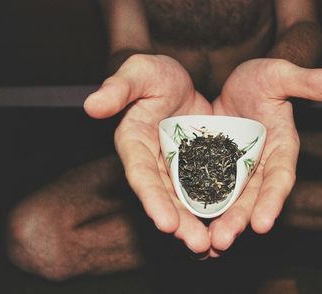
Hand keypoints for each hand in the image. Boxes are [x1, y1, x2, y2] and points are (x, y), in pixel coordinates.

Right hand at [84, 54, 211, 253]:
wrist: (179, 80)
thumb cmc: (155, 75)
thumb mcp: (140, 72)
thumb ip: (118, 88)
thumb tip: (91, 105)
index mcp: (134, 144)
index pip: (141, 175)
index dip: (152, 200)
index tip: (166, 224)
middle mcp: (154, 163)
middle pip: (166, 197)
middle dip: (180, 222)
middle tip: (198, 245)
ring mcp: (177, 168)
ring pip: (186, 200)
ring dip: (198, 223)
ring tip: (215, 246)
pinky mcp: (199, 167)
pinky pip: (207, 189)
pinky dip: (217, 207)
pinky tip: (231, 225)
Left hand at [210, 58, 321, 254]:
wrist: (235, 82)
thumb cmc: (262, 78)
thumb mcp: (281, 75)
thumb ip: (310, 83)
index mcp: (282, 147)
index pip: (281, 176)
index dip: (273, 199)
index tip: (263, 223)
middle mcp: (262, 165)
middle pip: (253, 197)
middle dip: (240, 219)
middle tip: (222, 241)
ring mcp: (239, 170)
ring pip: (231, 200)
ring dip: (220, 221)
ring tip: (206, 243)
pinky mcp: (216, 169)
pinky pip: (209, 190)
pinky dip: (201, 207)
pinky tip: (186, 225)